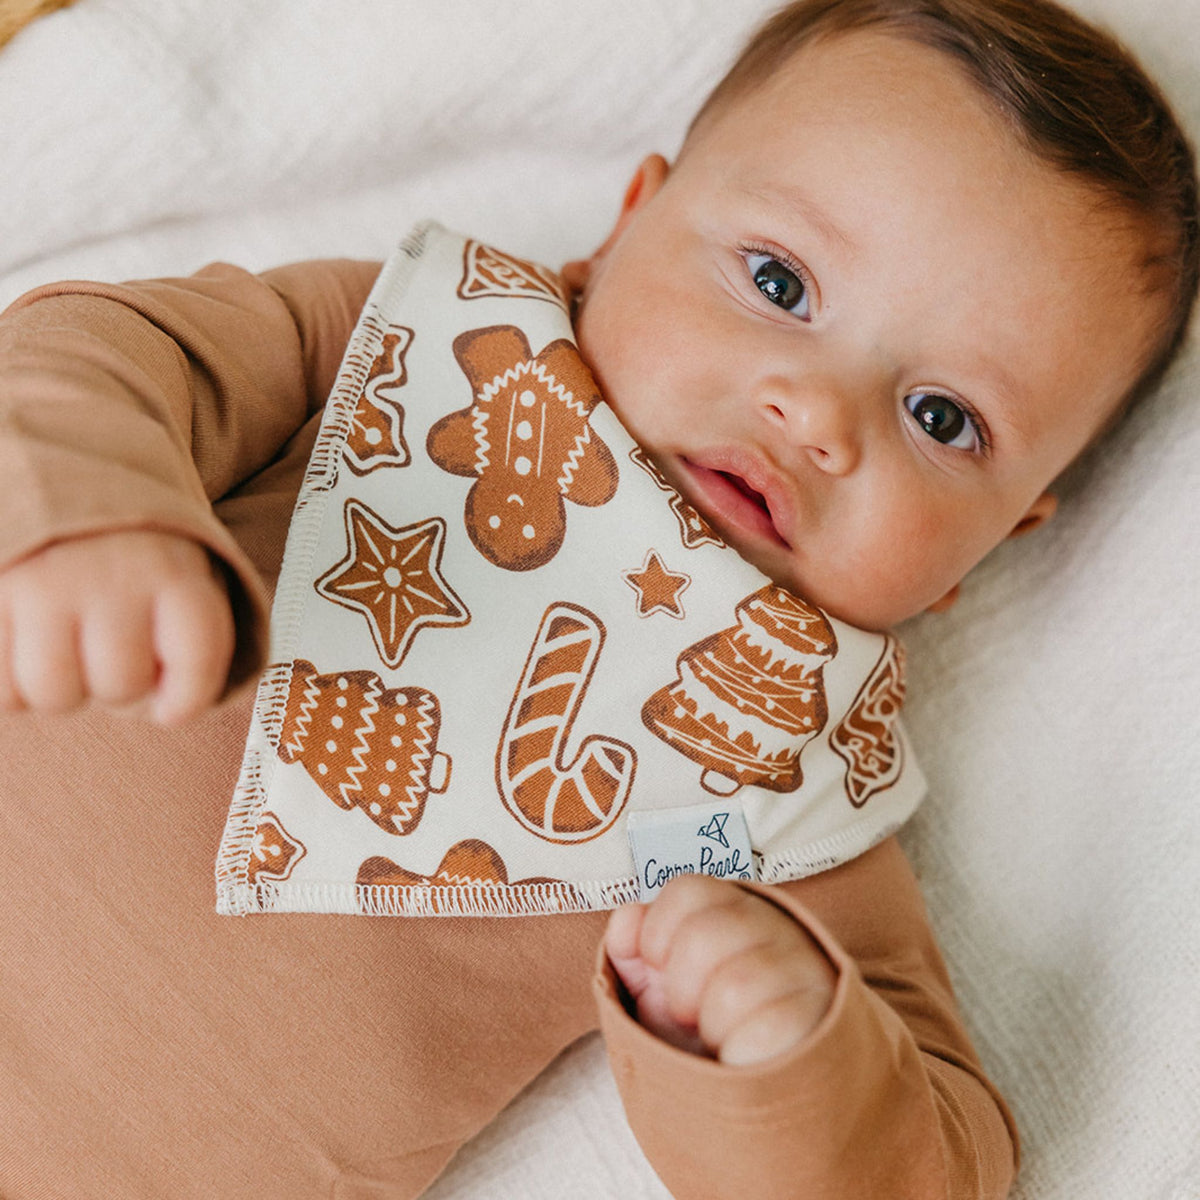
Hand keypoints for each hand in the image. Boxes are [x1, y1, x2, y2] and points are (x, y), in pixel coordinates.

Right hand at [0, 530, 234, 723]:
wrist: (52, 475)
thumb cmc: (124, 552)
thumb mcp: (174, 569)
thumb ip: (184, 635)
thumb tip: (163, 710)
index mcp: (171, 567)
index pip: (198, 654)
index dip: (189, 698)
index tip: (170, 708)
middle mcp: (108, 573)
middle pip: (121, 685)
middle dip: (116, 687)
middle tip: (104, 654)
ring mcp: (40, 584)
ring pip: (54, 695)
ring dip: (59, 690)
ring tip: (62, 652)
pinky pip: (1, 692)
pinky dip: (10, 688)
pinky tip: (21, 651)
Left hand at [605, 874, 836, 1065]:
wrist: (766, 1086)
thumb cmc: (709, 1029)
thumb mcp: (661, 990)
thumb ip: (635, 951)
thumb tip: (626, 920)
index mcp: (735, 908)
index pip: (688, 889)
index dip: (658, 933)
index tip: (661, 968)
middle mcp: (776, 927)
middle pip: (704, 936)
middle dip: (681, 989)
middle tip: (693, 1013)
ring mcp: (804, 968)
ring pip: (734, 987)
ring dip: (712, 1025)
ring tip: (723, 1034)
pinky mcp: (821, 1015)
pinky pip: (763, 1029)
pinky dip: (740, 1049)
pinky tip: (745, 1053)